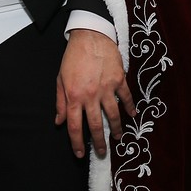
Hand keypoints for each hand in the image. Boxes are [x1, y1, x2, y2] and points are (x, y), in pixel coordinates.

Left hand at [55, 28, 134, 157]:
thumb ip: (60, 101)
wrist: (90, 35)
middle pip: (95, 125)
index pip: (75, 126)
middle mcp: (90, 95)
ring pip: (112, 115)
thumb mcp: (60, 79)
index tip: (79, 154)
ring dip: (115, 129)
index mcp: (74, 96)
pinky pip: (126, 97)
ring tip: (117, 138)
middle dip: (98, 142)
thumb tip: (59, 121)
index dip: (76, 143)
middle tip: (101, 153)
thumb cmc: (73, 57)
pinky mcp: (119, 79)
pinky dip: (130, 107)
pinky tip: (131, 115)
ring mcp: (106, 88)